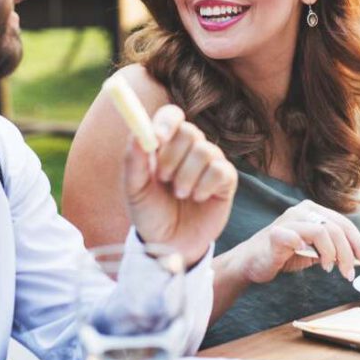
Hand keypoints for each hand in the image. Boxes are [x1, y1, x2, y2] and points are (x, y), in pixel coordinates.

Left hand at [123, 105, 237, 266]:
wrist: (170, 244)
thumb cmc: (150, 213)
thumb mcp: (134, 190)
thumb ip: (134, 161)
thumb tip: (137, 134)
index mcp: (165, 144)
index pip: (172, 116)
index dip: (167, 122)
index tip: (158, 139)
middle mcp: (188, 149)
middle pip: (189, 131)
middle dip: (173, 157)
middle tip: (164, 178)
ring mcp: (209, 162)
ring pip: (205, 151)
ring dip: (187, 176)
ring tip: (179, 194)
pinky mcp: (226, 179)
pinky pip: (220, 169)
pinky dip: (204, 186)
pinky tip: (198, 198)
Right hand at [234, 199, 359, 284]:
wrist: (252, 262)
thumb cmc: (284, 254)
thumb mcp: (315, 250)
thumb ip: (334, 248)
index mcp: (314, 211)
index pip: (345, 224)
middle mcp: (302, 211)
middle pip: (337, 227)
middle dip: (349, 253)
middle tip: (349, 273)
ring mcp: (288, 221)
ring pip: (322, 231)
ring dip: (332, 254)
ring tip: (329, 269)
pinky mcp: (275, 235)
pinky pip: (293, 237)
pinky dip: (305, 248)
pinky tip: (309, 258)